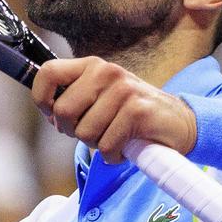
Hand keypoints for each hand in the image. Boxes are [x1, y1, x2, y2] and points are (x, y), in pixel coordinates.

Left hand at [31, 57, 196, 163]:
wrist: (178, 122)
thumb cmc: (131, 115)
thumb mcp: (100, 98)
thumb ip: (74, 99)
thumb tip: (49, 111)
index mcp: (92, 66)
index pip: (47, 71)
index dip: (42, 99)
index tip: (54, 116)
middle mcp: (106, 72)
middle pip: (63, 111)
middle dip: (73, 131)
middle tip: (95, 131)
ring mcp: (123, 90)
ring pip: (84, 132)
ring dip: (97, 144)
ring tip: (115, 136)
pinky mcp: (137, 111)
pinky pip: (106, 145)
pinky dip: (113, 155)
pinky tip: (126, 146)